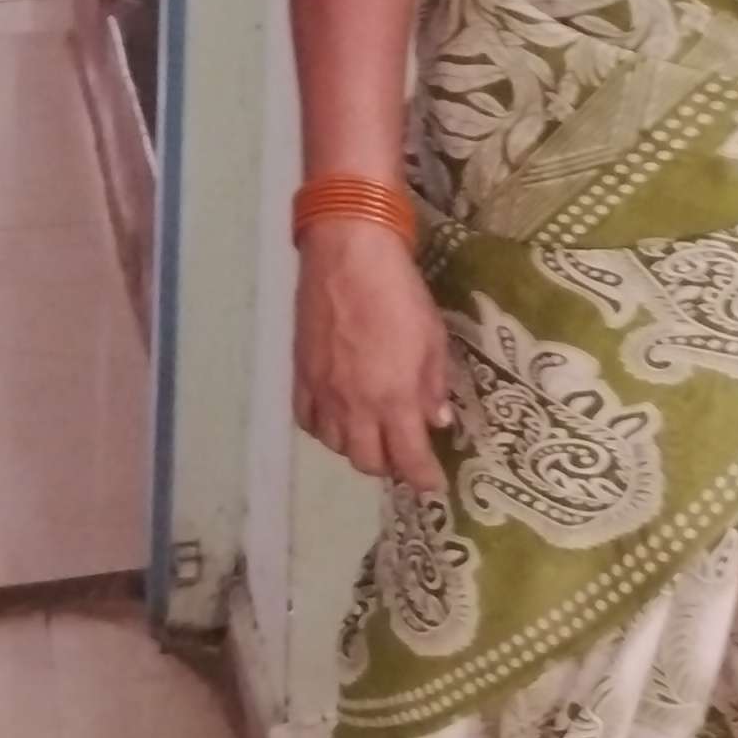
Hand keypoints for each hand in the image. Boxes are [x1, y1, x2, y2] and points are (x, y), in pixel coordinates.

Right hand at [293, 222, 453, 494]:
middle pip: (368, 461)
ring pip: (336, 445)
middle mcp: (355, 405)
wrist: (347, 254)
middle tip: (404, 453)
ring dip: (357, 447)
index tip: (433, 483)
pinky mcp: (300, 375)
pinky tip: (337, 417)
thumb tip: (436, 420)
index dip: (422, 477)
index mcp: (393, 397)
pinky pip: (308, 420)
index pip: (409, 458)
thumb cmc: (399, 291)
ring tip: (372, 433)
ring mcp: (323, 392)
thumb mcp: (433, 337)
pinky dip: (324, 428)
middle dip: (390, 465)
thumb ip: (433, 385)